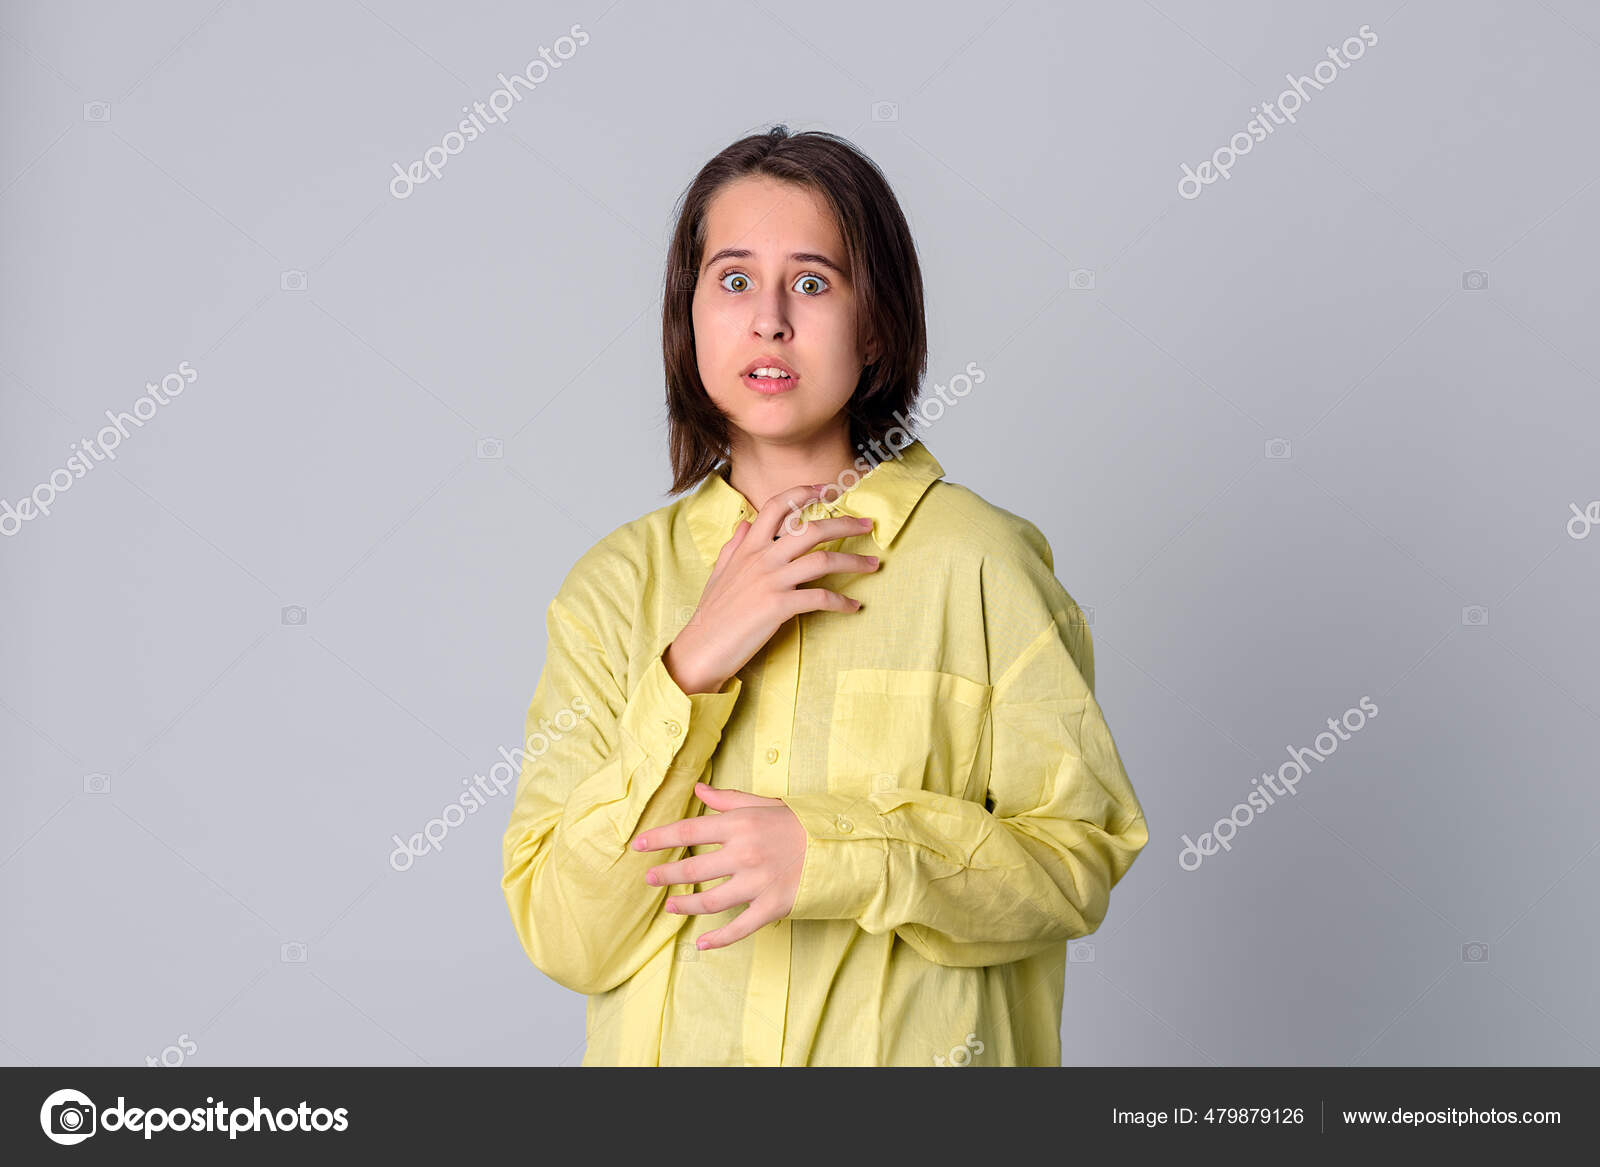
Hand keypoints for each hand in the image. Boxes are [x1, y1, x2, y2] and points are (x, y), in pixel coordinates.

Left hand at [632, 782, 807, 949]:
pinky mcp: (772, 906)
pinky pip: (739, 927)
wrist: (842, 846)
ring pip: (710, 901)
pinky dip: (719, 939)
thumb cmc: (801, 822)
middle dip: (666, 874)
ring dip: (685, 905)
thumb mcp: (764, 804)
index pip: (689, 831)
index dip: (659, 838)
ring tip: (669, 906)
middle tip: (649, 879)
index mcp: (740, 825)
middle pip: (693, 869)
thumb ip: (728, 799)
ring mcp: (757, 883)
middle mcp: (744, 854)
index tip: (638, 845)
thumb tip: (698, 790)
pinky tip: (702, 944)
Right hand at [664, 483, 879, 694]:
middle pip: (811, 529)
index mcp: (748, 547)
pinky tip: (853, 606)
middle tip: (868, 526)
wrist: (702, 648)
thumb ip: (734, 546)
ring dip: (854, 562)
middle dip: (845, 524)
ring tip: (873, 566)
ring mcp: (771, 581)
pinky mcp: (778, 606)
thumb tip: (744, 523)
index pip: (777, 506)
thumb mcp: (720, 572)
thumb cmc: (712, 613)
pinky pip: (819, 598)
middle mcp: (761, 559)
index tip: (828, 489)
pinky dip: (841, 602)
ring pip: (822, 560)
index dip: (804, 492)